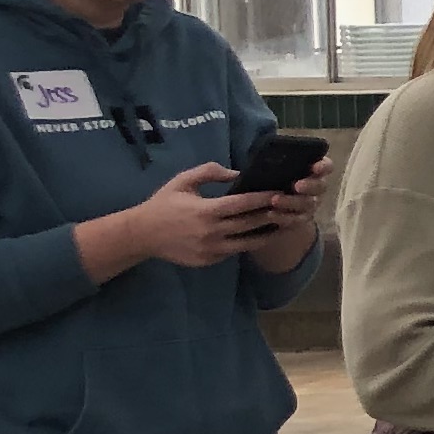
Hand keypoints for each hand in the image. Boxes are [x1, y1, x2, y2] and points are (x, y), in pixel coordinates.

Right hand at [83, 164, 281, 278]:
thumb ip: (209, 172)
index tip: (281, 191)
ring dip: (269, 233)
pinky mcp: (209, 261)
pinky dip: (248, 243)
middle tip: (291, 207)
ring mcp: (211, 250)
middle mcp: (211, 232)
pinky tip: (262, 235)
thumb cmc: (163, 204)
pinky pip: (234, 251)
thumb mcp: (182, 181)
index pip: (243, 204)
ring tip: (285, 223)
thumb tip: (237, 172)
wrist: (141, 235)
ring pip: (248, 243)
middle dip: (273, 215)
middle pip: (251, 224)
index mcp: (206, 211)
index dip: (264, 198)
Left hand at [243, 154, 335, 273]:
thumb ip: (268, 164)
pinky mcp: (300, 219)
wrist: (265, 204)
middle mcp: (315, 187)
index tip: (314, 167)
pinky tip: (270, 215)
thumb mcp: (268, 169)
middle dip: (311, 185)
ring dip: (292, 202)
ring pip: (308, 204)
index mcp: (311, 170)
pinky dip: (284, 217)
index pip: (325, 166)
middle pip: (321, 186)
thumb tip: (245, 164)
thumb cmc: (266, 180)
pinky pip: (296, 220)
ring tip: (275, 201)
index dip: (323, 166)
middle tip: (297, 186)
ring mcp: (309, 204)